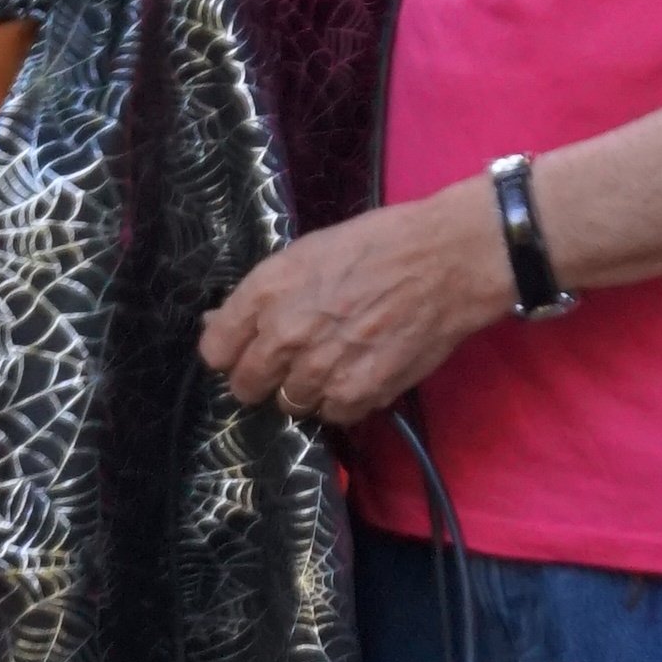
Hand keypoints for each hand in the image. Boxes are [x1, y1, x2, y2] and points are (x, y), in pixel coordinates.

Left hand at [198, 185, 511, 428]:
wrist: (446, 260)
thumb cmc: (378, 245)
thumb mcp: (306, 253)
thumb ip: (261, 295)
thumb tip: (218, 323)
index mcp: (267, 291)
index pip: (215, 350)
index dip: (232, 352)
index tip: (249, 349)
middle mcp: (286, 333)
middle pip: (246, 386)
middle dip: (263, 377)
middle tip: (293, 360)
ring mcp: (321, 368)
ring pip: (289, 403)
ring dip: (307, 389)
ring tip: (336, 361)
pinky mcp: (358, 394)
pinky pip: (331, 415)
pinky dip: (343, 400)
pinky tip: (360, 371)